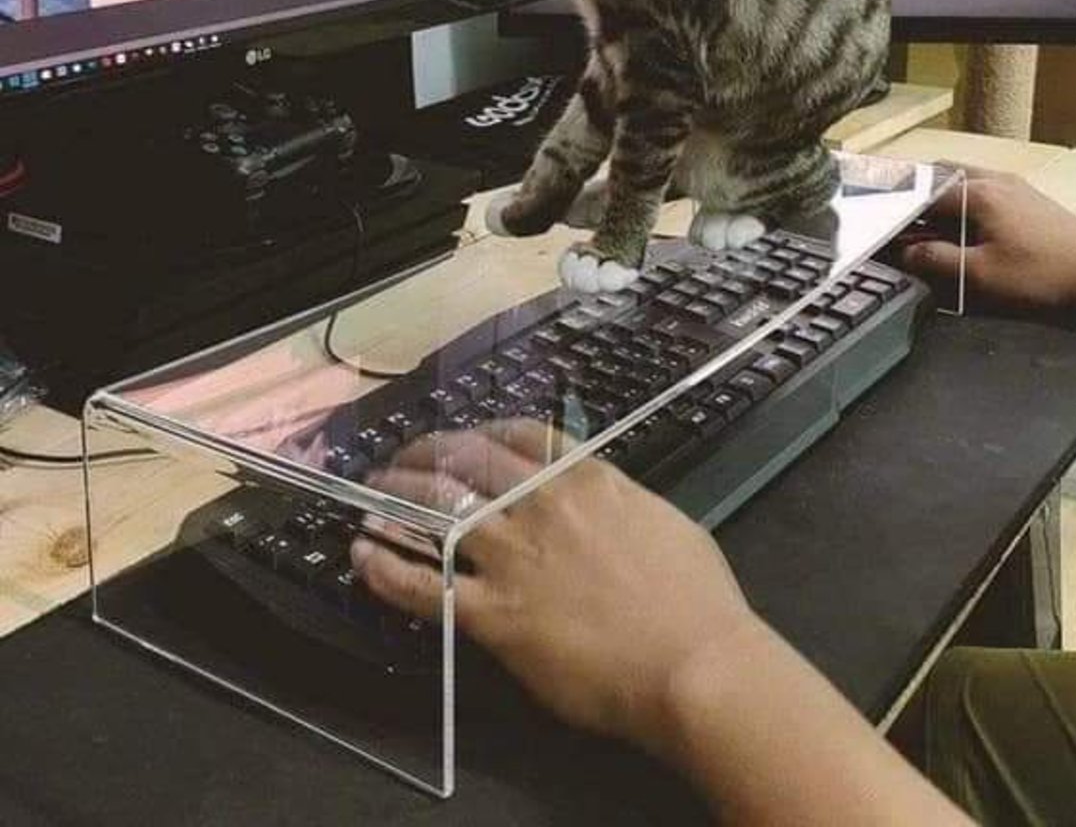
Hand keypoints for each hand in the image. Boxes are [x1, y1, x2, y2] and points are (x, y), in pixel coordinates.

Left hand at [354, 422, 972, 824]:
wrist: (693, 662)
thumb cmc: (695, 597)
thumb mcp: (660, 520)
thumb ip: (619, 500)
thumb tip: (602, 498)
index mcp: (584, 478)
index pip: (519, 434)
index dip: (480, 431)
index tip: (462, 437)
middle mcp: (539, 504)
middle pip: (465, 460)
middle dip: (425, 452)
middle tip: (400, 457)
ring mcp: (512, 557)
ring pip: (436, 509)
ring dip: (396, 495)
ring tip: (369, 493)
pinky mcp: (495, 615)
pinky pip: (425, 586)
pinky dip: (386, 569)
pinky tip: (362, 555)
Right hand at [902, 170, 1075, 311]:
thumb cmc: (1043, 274)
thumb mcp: (980, 276)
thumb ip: (935, 260)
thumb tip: (904, 253)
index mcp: (977, 193)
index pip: (920, 193)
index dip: (896, 213)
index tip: (882, 229)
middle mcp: (994, 179)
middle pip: (939, 174)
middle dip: (915, 195)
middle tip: (898, 221)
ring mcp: (1014, 185)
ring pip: (962, 179)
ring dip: (939, 197)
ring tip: (927, 226)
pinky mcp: (1028, 198)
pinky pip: (983, 188)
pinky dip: (962, 201)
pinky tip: (963, 227)